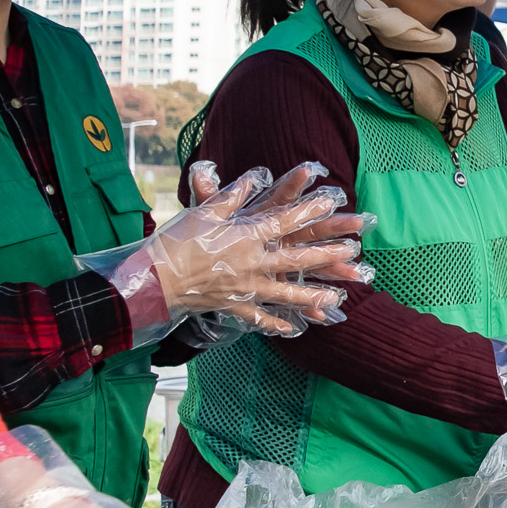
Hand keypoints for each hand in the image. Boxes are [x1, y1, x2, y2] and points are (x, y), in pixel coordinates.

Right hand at [103, 162, 374, 339]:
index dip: (310, 211)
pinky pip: (260, 318)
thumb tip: (253, 179)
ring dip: (313, 296)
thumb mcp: (204, 211)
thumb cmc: (176, 242)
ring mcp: (246, 288)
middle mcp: (253, 263)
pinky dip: (277, 323)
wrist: (154, 281)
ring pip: (287, 293)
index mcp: (247, 236)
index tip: (332, 203)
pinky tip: (295, 328)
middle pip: (297, 259)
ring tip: (336, 298)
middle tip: (352, 252)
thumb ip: (232, 196)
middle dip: (327, 256)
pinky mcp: (235, 307)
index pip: (286, 220)